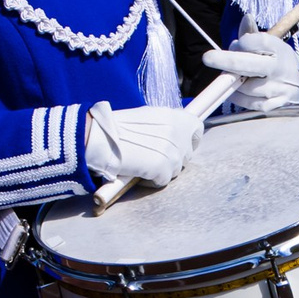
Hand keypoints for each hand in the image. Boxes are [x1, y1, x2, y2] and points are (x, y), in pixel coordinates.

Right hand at [84, 102, 202, 185]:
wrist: (102, 138)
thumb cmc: (117, 128)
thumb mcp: (145, 117)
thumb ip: (163, 125)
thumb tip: (170, 136)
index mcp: (172, 116)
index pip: (196, 127)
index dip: (191, 139)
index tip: (183, 145)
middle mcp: (177, 133)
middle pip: (187, 153)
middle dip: (174, 158)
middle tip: (154, 157)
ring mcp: (172, 152)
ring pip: (176, 169)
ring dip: (162, 170)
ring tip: (142, 163)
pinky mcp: (163, 169)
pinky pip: (163, 181)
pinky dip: (151, 180)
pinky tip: (138, 172)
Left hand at [201, 33, 298, 112]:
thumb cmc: (278, 63)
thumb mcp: (271, 47)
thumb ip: (253, 35)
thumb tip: (246, 18)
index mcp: (280, 49)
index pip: (257, 42)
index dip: (242, 43)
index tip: (235, 45)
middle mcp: (280, 68)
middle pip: (249, 64)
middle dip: (226, 60)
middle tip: (208, 58)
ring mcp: (278, 88)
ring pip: (246, 86)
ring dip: (234, 82)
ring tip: (235, 78)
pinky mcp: (275, 105)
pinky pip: (250, 103)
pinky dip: (238, 97)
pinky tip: (236, 91)